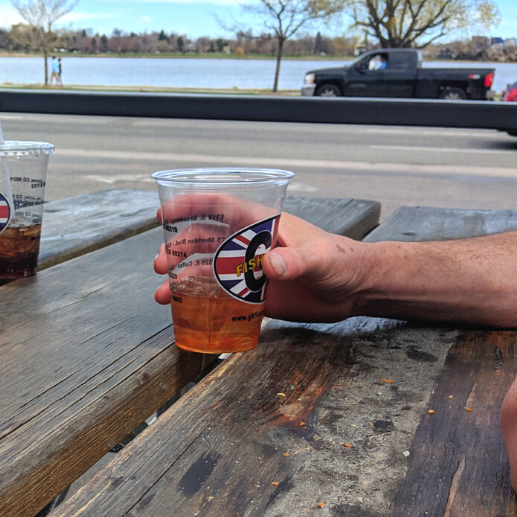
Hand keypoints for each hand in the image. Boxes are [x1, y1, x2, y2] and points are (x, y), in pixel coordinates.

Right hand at [154, 199, 370, 322]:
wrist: (356, 289)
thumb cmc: (342, 261)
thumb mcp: (320, 258)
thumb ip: (296, 260)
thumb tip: (269, 265)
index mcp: (261, 224)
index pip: (219, 207)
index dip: (190, 205)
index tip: (164, 213)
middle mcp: (250, 245)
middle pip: (204, 241)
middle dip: (178, 249)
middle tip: (160, 264)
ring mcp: (250, 270)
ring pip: (207, 270)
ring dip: (183, 278)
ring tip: (163, 293)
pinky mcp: (256, 295)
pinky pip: (221, 296)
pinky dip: (201, 301)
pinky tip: (185, 310)